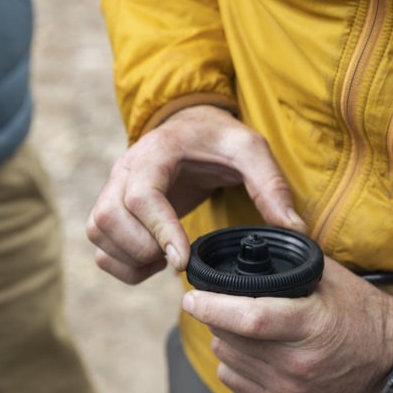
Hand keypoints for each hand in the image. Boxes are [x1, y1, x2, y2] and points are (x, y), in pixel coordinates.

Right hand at [86, 105, 306, 283]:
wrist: (190, 128)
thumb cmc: (219, 140)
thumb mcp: (252, 150)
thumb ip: (271, 185)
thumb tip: (294, 229)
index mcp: (156, 152)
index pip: (141, 196)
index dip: (159, 232)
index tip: (182, 261)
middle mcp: (124, 170)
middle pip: (108, 218)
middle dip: (143, 249)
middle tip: (179, 259)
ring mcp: (111, 189)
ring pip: (98, 232)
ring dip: (130, 258)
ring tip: (167, 261)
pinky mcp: (110, 209)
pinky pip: (99, 246)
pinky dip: (121, 264)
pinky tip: (154, 263)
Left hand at [181, 258, 392, 392]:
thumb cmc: (364, 312)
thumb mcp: (331, 279)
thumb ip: (288, 267)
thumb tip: (245, 253)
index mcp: (309, 325)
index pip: (246, 318)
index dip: (212, 307)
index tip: (191, 296)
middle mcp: (296, 363)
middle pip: (230, 338)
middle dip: (214, 316)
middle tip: (215, 300)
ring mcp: (291, 389)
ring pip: (228, 360)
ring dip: (223, 338)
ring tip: (237, 323)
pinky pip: (238, 383)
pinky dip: (233, 364)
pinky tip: (246, 349)